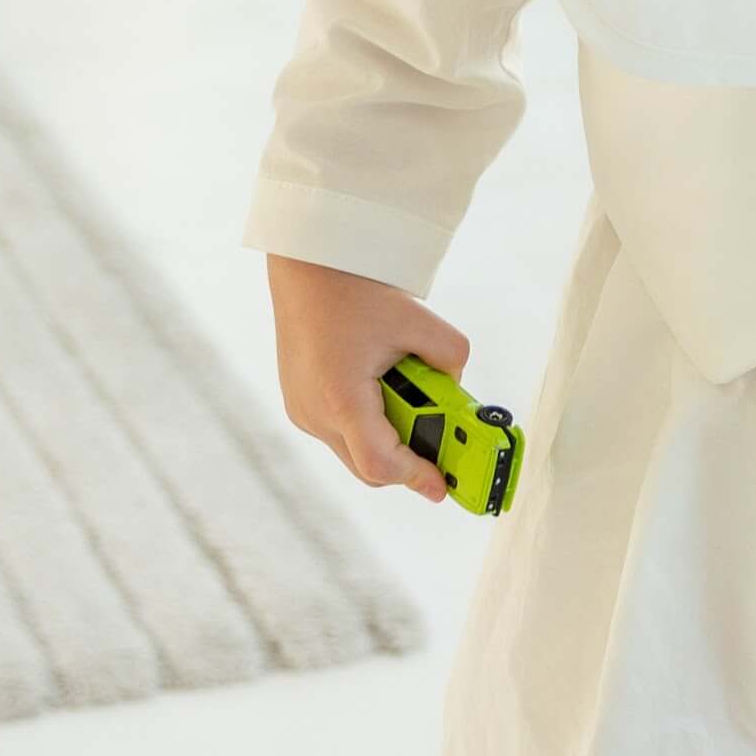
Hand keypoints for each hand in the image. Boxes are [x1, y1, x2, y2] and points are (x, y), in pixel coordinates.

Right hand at [267, 253, 472, 503]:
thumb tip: (456, 386)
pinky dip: (368, 422)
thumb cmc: (358, 292)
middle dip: (408, 460)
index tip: (443, 486)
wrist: (308, 268)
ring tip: (416, 399)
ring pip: (353, 449)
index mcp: (341, 399)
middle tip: (444, 446)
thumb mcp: (418, 320)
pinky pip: (339, 429)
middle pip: (368, 465)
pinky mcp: (298, 403)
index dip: (416, 477)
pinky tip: (387, 390)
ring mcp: (301, 411)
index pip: (380, 463)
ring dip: (388, 437)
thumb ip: (450, 356)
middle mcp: (314, 414)